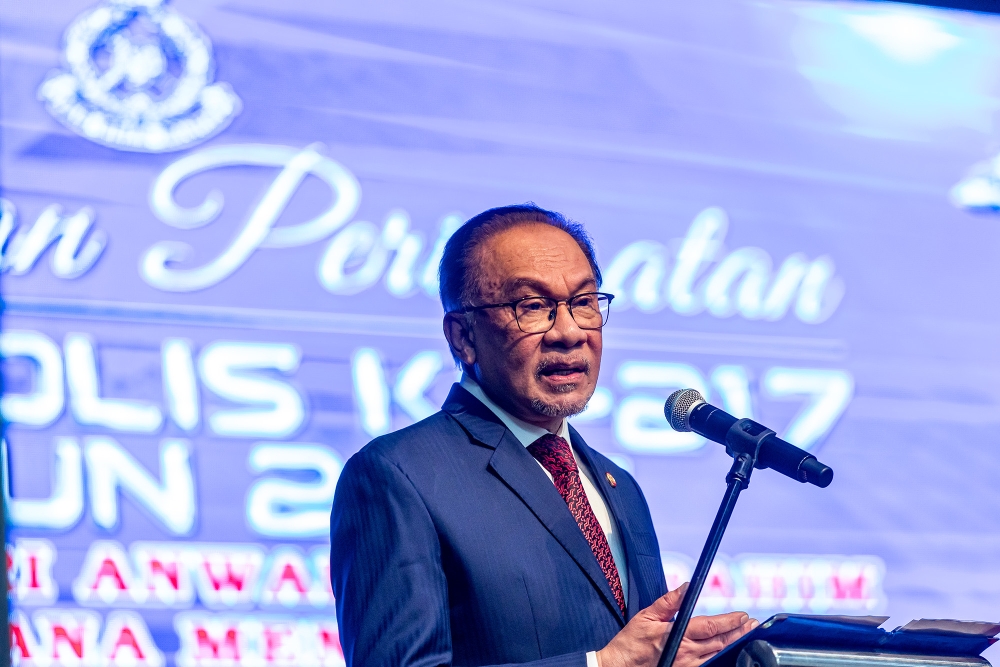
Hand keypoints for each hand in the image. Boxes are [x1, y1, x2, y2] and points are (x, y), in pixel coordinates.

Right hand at [596, 583, 757, 666]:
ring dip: (734, 644)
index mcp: (677, 635)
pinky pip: (708, 665)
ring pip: (718, 655)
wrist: (620, 666)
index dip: (729, 621)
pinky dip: (721, 657)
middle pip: (720, 642)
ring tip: (746, 636)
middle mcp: (686, 653)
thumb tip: (687, 587)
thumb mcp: (646, 615)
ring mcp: (686, 666)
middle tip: (752, 624)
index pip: (710, 626)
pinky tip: (728, 652)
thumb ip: (669, 601)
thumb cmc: (631, 642)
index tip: (742, 615)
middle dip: (738, 632)